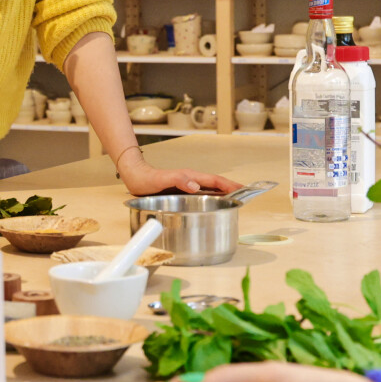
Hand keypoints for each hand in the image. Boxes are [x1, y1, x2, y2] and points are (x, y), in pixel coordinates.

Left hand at [115, 148, 241, 198]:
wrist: (135, 176)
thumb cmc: (146, 178)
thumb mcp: (161, 180)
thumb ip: (178, 180)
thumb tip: (196, 186)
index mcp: (190, 177)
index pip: (214, 181)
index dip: (229, 185)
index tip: (242, 189)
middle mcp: (191, 180)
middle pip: (216, 185)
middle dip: (231, 189)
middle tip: (246, 196)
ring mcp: (188, 186)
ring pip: (210, 190)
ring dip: (223, 194)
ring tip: (235, 201)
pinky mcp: (183, 192)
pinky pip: (201, 195)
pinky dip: (211, 199)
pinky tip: (214, 205)